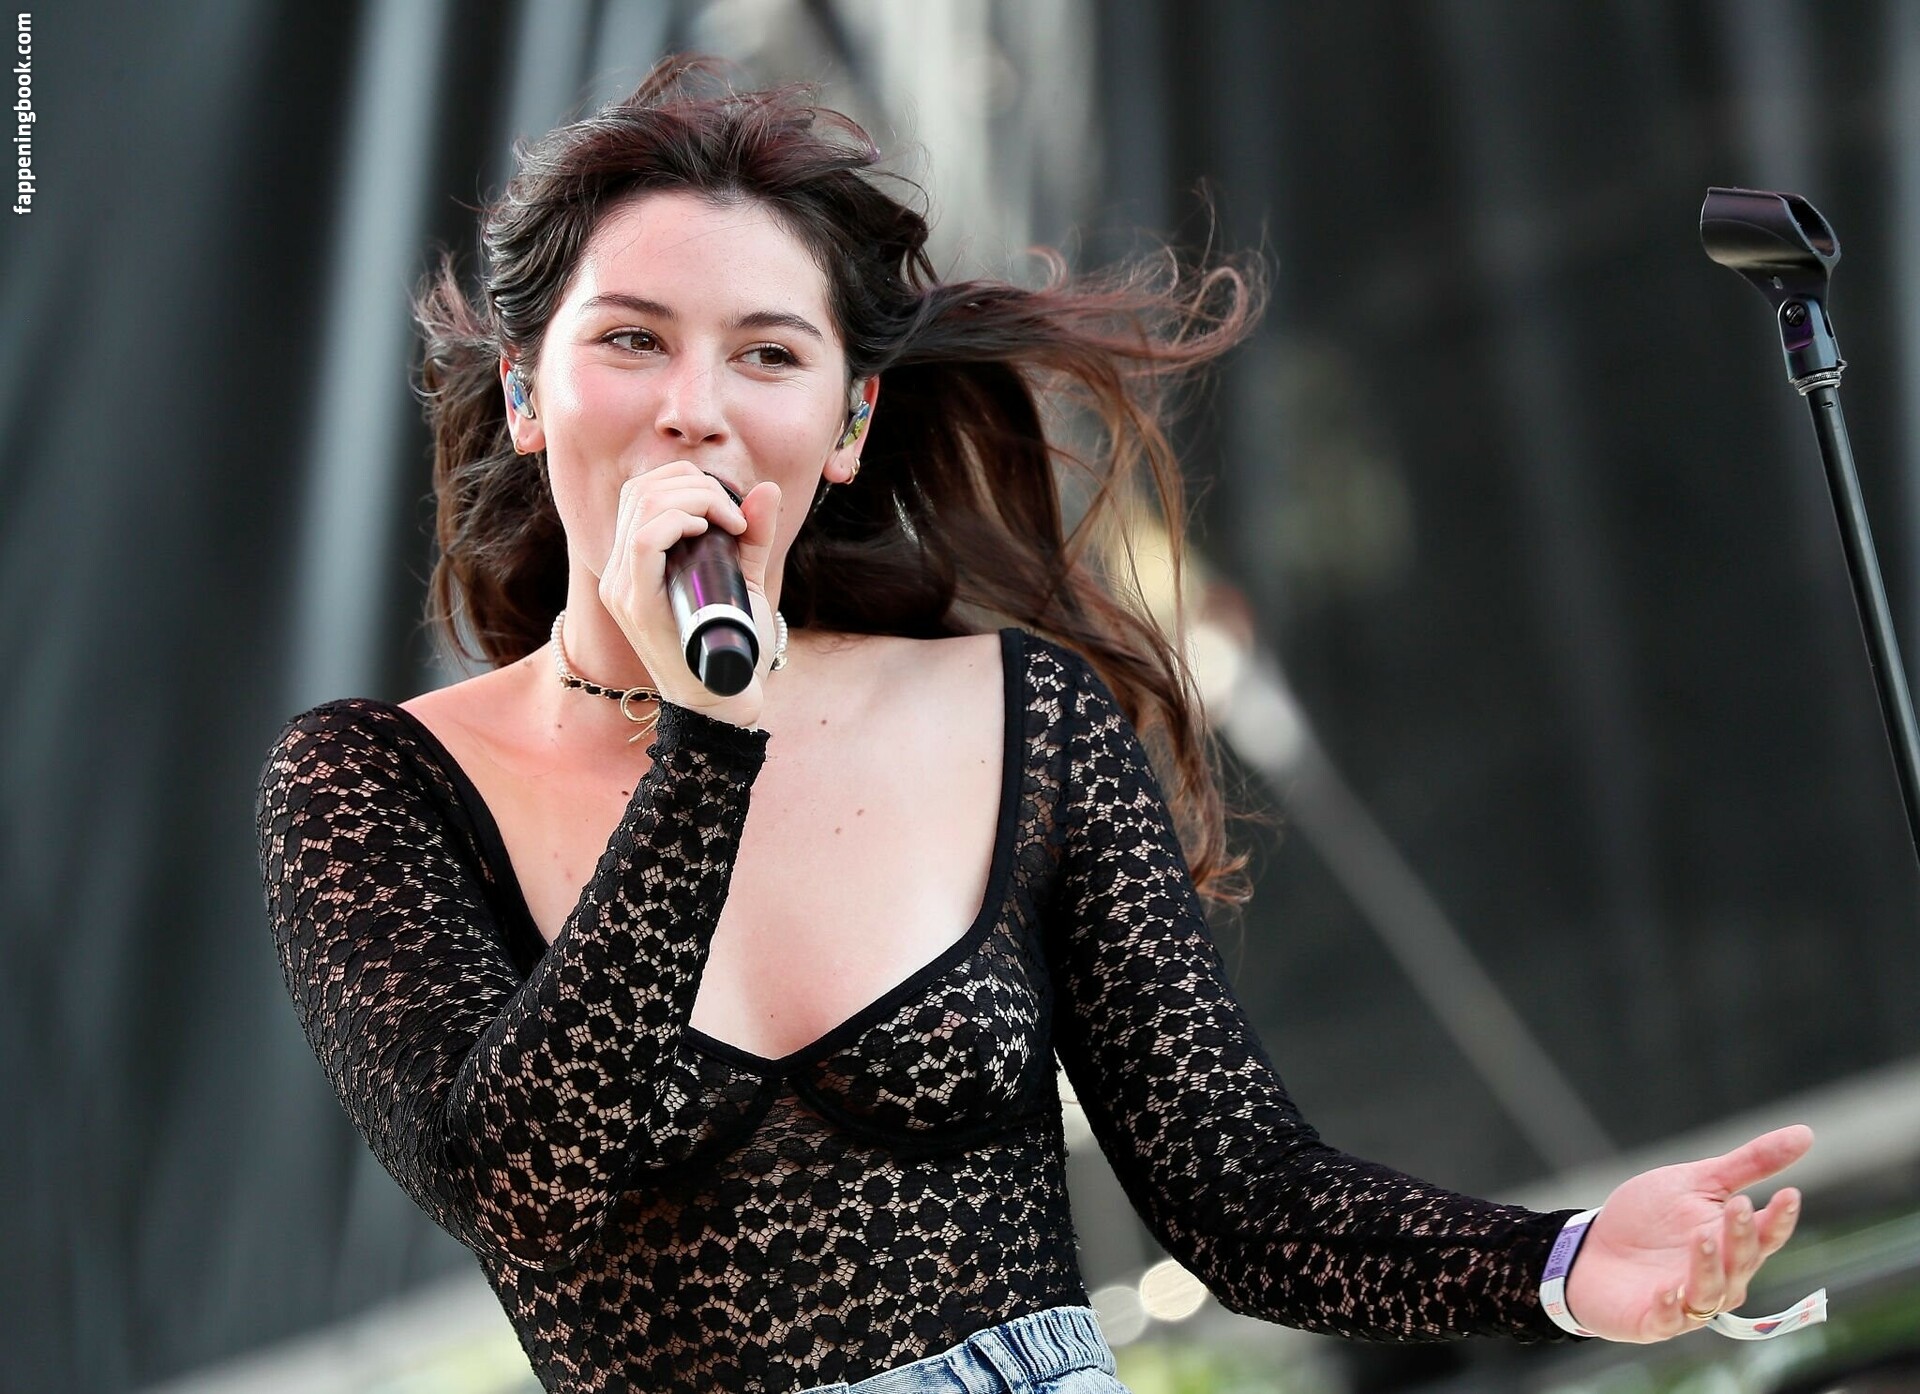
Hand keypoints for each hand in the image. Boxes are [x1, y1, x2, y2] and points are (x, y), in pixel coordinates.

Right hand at [597, 461, 783, 726]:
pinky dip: (678, 520)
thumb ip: (752, 537)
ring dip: (694, 497)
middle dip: (694, 484)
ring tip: (730, 522)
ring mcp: (623, 587)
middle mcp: (619, 571)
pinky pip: (643, 540)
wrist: (726, 701)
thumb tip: (765, 489)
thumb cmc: (734, 645)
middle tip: (734, 515)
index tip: (730, 507)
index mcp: (635, 562)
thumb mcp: (745, 580)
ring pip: (642, 505)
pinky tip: (707, 529)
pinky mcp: (636, 604)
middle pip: (641, 489)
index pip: (641, 490)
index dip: (685, 478)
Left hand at [1562, 1124, 1809, 1341]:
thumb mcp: (1696, 1182)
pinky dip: (1668, 1307)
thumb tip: (1805, 1133)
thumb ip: (1749, 1164)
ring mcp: (1687, 1302)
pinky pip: (1666, 1319)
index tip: (1789, 1193)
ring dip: (1708, 1268)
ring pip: (1710, 1292)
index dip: (1779, 1218)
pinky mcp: (1652, 1321)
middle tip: (1737, 1204)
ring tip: (1701, 1238)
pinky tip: (1665, 1291)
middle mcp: (1718, 1278)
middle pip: (1741, 1262)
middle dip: (1740, 1236)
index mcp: (1731, 1244)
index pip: (1765, 1235)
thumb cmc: (1649, 1218)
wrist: (1592, 1249)